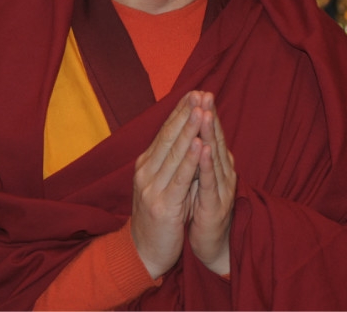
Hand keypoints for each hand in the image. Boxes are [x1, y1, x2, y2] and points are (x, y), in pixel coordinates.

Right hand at [131, 91, 206, 278]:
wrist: (145, 253)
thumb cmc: (158, 217)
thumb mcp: (162, 184)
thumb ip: (172, 162)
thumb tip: (188, 135)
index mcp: (146, 165)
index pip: (165, 132)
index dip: (180, 112)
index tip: (195, 93)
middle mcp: (146, 172)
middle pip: (169, 137)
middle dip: (186, 113)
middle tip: (200, 93)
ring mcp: (152, 188)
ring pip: (174, 153)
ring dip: (189, 130)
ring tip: (201, 110)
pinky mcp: (163, 205)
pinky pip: (180, 178)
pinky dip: (191, 160)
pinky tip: (200, 144)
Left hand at [188, 92, 236, 275]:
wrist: (210, 245)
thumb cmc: (202, 210)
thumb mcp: (198, 178)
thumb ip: (199, 156)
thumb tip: (193, 131)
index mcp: (218, 165)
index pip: (211, 134)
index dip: (205, 113)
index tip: (198, 91)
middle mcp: (223, 173)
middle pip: (215, 139)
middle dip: (209, 116)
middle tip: (205, 93)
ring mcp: (221, 189)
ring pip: (215, 157)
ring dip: (209, 134)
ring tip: (205, 113)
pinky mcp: (215, 205)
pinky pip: (210, 182)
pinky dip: (207, 164)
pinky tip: (203, 148)